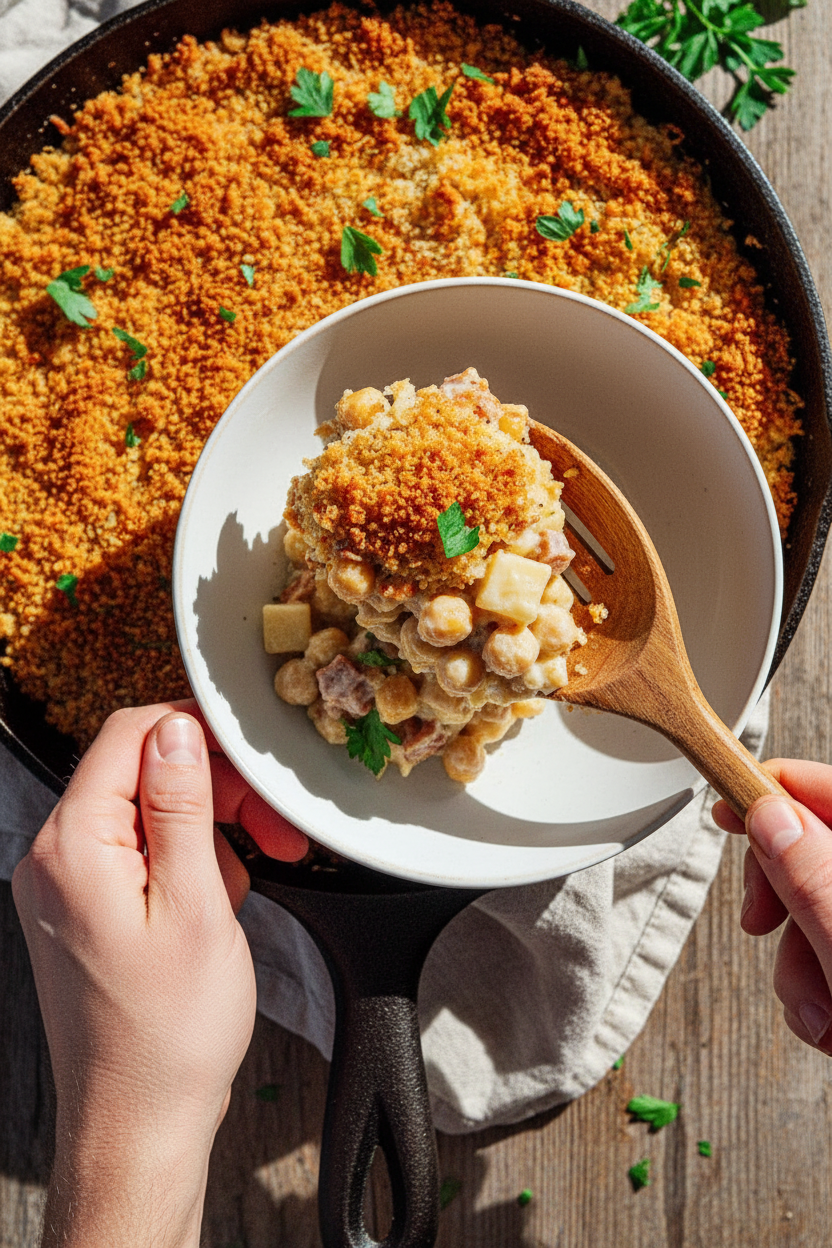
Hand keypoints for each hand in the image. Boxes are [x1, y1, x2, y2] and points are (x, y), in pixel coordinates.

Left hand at [12, 701, 306, 1247]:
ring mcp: (66, 886)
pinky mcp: (85, 910)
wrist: (139, 1122)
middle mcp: (56, 857)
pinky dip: (186, 867)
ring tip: (239, 890)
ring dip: (206, 835)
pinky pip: (141, 856)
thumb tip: (178, 730)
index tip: (250, 755)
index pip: (127, 735)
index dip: (195, 730)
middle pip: (140, 774)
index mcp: (74, 846)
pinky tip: (213, 908)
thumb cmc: (169, 1034)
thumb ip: (182, 807)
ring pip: (147, 816)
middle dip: (214, 792)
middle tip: (271, 832)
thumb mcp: (195, 906)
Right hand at [713, 759, 831, 1056]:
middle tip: (762, 926)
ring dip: (802, 966)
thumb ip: (819, 881)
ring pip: (820, 914)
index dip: (779, 791)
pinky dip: (822, 992)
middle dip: (785, 900)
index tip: (731, 808)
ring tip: (825, 1015)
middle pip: (819, 853)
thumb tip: (774, 819)